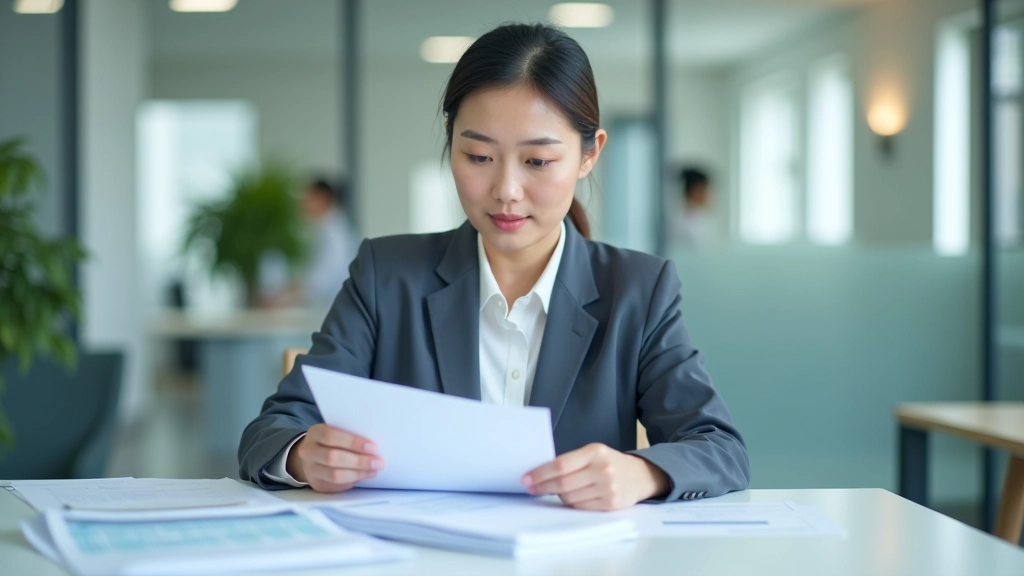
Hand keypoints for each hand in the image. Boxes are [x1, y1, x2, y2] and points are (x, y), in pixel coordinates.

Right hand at [286, 424, 383, 492]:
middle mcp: (308, 452)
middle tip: (378, 462)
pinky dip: (352, 481)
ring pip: (335, 475)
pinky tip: (363, 476)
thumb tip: (373, 447)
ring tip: (373, 470)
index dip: (353, 442)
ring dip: (358, 474)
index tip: (373, 447)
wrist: (312, 456)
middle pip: (333, 458)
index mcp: (315, 433)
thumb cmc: (332, 442)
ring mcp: (311, 470)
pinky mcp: (317, 485)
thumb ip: (350, 436)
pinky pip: (336, 486)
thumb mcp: (337, 432)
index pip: (331, 436)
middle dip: (359, 461)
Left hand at [522, 443, 669, 510]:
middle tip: (531, 489)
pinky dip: (571, 503)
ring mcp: (608, 488)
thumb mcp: (594, 453)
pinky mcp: (611, 504)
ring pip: (570, 497)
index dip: (540, 473)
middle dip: (543, 487)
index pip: (561, 464)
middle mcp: (603, 469)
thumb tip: (540, 473)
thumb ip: (572, 461)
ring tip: (555, 491)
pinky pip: (580, 506)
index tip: (526, 478)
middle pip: (563, 483)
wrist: (640, 475)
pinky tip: (570, 498)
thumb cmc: (610, 463)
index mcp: (595, 452)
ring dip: (558, 495)